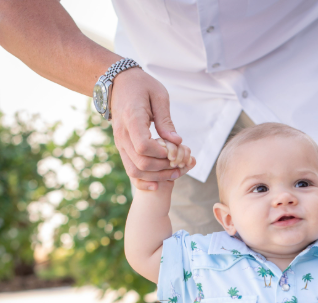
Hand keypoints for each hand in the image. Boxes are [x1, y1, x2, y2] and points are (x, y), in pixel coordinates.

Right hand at [110, 67, 195, 190]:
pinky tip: (158, 184)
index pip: (143, 146)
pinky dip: (144, 181)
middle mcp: (122, 134)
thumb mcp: (159, 96)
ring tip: (174, 173)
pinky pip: (130, 171)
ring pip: (134, 171)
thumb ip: (166, 120)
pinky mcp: (122, 148)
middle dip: (163, 168)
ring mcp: (120, 143)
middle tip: (180, 164)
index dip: (161, 153)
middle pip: (140, 163)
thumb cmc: (142, 86)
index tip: (173, 150)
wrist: (119, 83)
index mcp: (131, 119)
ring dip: (156, 176)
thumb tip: (176, 141)